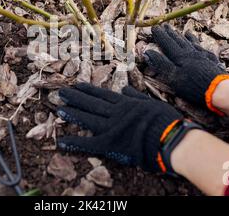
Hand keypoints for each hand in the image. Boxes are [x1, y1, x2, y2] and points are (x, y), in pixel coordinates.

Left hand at [57, 83, 182, 171]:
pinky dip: (74, 142)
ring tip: (59, 108)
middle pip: (91, 103)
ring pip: (87, 118)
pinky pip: (88, 143)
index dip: (89, 90)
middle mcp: (115, 112)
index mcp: (125, 104)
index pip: (103, 95)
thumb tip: (125, 89)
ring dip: (73, 113)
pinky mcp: (109, 143)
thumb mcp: (152, 103)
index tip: (77, 85)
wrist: (168, 137)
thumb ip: (136, 97)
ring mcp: (110, 127)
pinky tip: (61, 141)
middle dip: (76, 97)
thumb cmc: (165, 120)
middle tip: (62, 92)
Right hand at [145, 24, 228, 114]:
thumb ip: (161, 64)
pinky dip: (198, 44)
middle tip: (165, 25)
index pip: (167, 43)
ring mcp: (202, 56)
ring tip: (182, 31)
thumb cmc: (193, 85)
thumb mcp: (173, 77)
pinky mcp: (211, 61)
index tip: (154, 27)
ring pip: (191, 43)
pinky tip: (198, 43)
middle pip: (179, 40)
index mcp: (180, 56)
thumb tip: (147, 52)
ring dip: (184, 37)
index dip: (160, 35)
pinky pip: (202, 48)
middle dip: (171, 33)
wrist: (218, 90)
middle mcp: (191, 53)